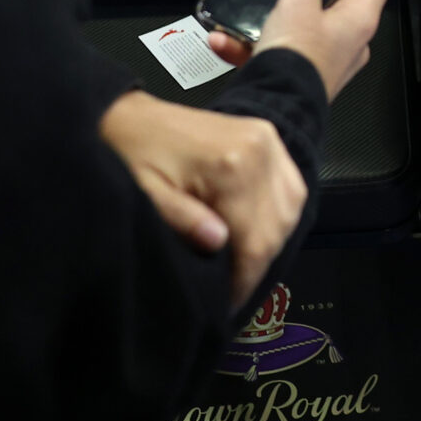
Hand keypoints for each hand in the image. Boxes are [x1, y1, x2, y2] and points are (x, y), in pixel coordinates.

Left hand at [100, 92, 306, 308]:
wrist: (132, 115)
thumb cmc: (130, 154)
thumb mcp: (145, 194)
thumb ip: (182, 219)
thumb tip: (218, 243)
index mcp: (230, 164)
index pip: (254, 241)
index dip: (243, 281)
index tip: (226, 304)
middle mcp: (260, 150)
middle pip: (276, 229)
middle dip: (256, 266)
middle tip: (232, 289)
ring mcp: (268, 141)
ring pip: (290, 212)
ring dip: (270, 243)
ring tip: (242, 264)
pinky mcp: (268, 138)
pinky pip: (290, 189)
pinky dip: (279, 216)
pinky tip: (258, 232)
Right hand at [205, 0, 393, 101]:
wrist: (274, 110)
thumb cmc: (295, 60)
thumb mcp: (298, 3)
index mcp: (359, 20)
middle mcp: (351, 43)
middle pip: (343, 3)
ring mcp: (329, 61)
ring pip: (305, 28)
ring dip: (275, 18)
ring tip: (249, 13)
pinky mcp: (305, 75)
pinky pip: (281, 51)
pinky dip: (254, 45)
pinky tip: (226, 41)